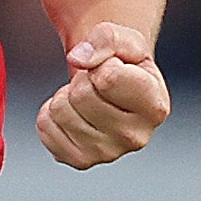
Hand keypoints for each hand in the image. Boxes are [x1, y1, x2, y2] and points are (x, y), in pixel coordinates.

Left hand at [37, 23, 171, 169]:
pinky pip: (45, 126)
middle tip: (95, 83)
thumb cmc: (123, 63)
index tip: (113, 66)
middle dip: (82, 79)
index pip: (107, 77)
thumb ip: (106, 39)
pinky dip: (52, 113)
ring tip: (87, 98)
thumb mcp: (124, 40)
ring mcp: (107, 154)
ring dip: (66, 95)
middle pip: (81, 95)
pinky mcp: (79, 160)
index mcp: (155, 107)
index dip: (102, 62)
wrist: (113, 90)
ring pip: (60, 110)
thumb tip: (78, 59)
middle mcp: (136, 137)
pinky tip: (75, 114)